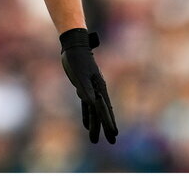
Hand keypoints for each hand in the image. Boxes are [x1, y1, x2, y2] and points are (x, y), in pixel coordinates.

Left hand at [59, 28, 117, 143]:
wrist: (74, 46)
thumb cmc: (77, 59)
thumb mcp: (80, 74)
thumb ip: (86, 88)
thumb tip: (92, 103)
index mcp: (98, 88)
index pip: (104, 109)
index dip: (109, 122)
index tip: (114, 135)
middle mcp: (97, 90)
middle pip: (102, 112)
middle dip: (106, 127)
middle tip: (111, 141)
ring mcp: (91, 89)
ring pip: (94, 111)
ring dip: (95, 124)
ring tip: (94, 139)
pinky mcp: (83, 87)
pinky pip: (86, 105)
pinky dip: (86, 114)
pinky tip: (85, 124)